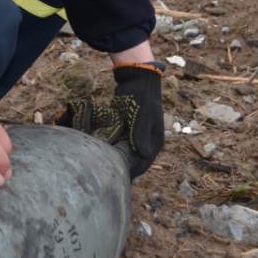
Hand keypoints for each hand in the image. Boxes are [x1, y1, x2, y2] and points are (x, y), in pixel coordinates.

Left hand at [56, 61, 164, 178]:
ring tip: (103, 167)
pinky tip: (102, 152)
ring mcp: (138, 135)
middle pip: (135, 160)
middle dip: (123, 168)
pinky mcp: (129, 129)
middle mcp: (148, 140)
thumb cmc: (141, 97)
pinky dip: (114, 148)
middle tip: (106, 175)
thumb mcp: (142, 115)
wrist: (137, 78)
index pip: (143, 163)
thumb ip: (141, 134)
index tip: (116, 178)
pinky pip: (122, 143)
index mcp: (155, 140)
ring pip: (128, 153)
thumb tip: (144, 155)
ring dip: (118, 159)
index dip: (131, 172)